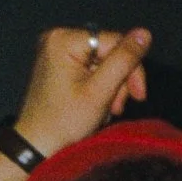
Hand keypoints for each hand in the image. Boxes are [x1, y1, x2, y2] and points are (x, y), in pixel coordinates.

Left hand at [12, 27, 150, 156]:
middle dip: (119, 81)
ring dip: (111, 88)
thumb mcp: (100, 92)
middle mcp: (58, 39)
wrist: (36, 147)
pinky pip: (91, 70)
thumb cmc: (63, 123)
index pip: (116, 41)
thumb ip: (124, 61)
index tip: (138, 96)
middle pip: (109, 51)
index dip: (132, 67)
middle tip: (116, 107)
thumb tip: (145, 33)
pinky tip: (96, 106)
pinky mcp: (59, 65)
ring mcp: (57, 52)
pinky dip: (100, 88)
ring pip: (103, 63)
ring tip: (105, 110)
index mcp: (64, 40)